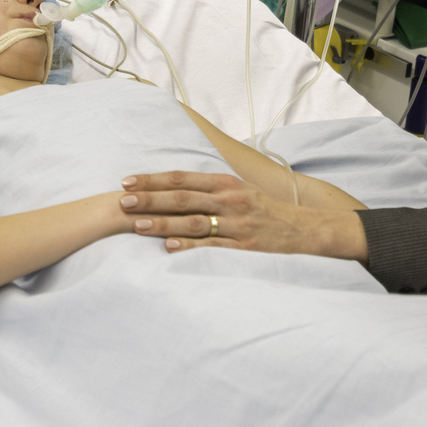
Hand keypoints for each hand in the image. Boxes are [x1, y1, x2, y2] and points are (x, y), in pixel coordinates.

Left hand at [120, 171, 366, 260]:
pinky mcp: (243, 246)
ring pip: (192, 221)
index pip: (182, 178)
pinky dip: (188, 247)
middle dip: (150, 199)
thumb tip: (175, 186)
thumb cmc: (266, 211)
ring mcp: (236, 223)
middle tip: (122, 200)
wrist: (303, 230)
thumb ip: (211, 189)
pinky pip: (211, 246)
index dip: (153, 180)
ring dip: (162, 223)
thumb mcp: (241, 191)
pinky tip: (167, 248)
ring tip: (136, 225)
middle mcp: (230, 199)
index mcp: (226, 183)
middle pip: (182, 197)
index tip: (128, 182)